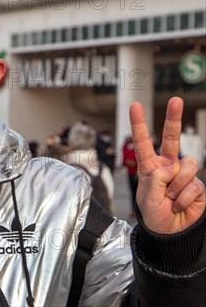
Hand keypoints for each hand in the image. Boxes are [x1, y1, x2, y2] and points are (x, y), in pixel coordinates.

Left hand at [130, 97, 204, 233]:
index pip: (144, 142)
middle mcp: (168, 166)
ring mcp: (184, 174)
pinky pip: (194, 184)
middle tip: (175, 100)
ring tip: (171, 198)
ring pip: (186, 165)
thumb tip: (174, 166)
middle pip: (172, 138)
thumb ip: (158, 178)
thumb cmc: (153, 215)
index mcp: (150, 166)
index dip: (139, 124)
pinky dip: (184, 197)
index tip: (135, 105)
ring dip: (177, 185)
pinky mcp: (198, 186)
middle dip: (173, 118)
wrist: (169, 233)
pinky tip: (179, 205)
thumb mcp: (147, 197)